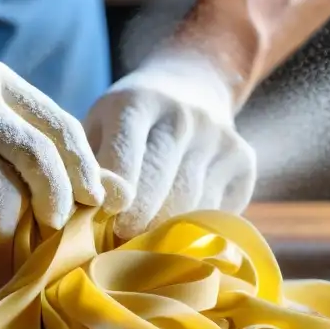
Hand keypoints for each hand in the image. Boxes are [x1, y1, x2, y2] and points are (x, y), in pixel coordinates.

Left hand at [84, 52, 255, 239]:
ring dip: (163, 230)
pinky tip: (176, 224)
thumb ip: (88, 167)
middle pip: (159, 187)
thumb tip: (86, 211)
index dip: (111, 199)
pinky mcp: (243, 159)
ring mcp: (219, 137)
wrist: (190, 86)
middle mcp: (183, 115)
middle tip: (120, 242)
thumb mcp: (97, 128)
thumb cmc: (127, 121)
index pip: (122, 159)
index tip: (105, 219)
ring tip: (144, 238)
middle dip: (135, 224)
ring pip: (188, 205)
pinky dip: (194, 226)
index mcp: (137, 101)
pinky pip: (216, 211)